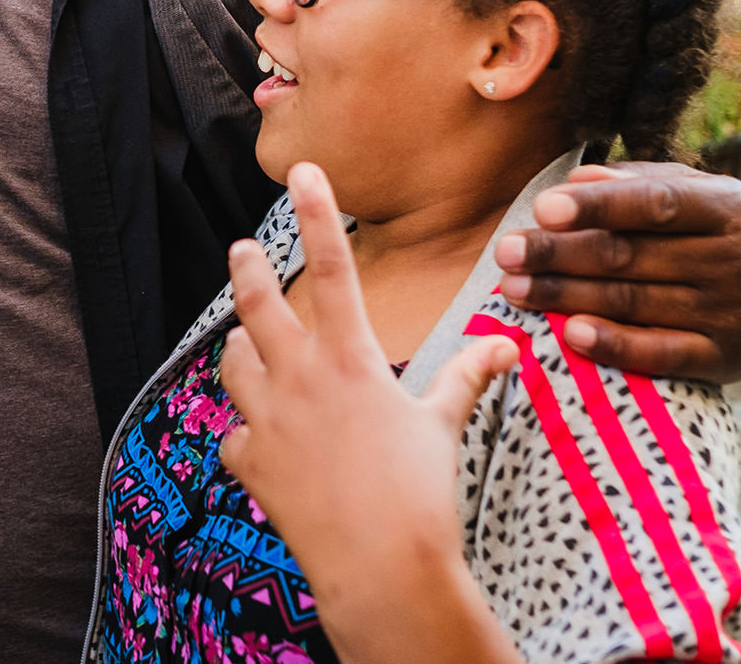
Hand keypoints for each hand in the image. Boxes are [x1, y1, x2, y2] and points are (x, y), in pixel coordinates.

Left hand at [218, 162, 521, 663]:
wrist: (382, 568)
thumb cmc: (420, 495)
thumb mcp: (443, 426)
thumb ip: (465, 377)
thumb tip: (507, 344)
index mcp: (351, 360)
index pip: (333, 269)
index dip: (317, 213)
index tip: (302, 173)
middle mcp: (300, 379)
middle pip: (258, 304)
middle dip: (248, 269)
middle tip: (244, 249)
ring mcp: (266, 419)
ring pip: (233, 362)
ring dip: (242, 350)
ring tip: (249, 344)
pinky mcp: (249, 462)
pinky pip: (233, 435)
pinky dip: (246, 434)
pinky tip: (260, 440)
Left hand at [494, 161, 740, 383]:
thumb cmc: (712, 231)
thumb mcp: (691, 193)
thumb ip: (635, 182)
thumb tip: (576, 179)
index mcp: (727, 207)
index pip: (654, 203)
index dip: (597, 206)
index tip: (542, 208)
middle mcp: (735, 259)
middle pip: (630, 255)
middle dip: (559, 253)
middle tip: (505, 253)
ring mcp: (733, 312)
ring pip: (633, 302)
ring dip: (565, 296)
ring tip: (514, 289)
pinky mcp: (726, 358)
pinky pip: (660, 353)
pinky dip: (614, 345)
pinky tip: (569, 333)